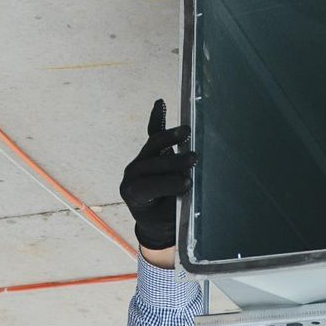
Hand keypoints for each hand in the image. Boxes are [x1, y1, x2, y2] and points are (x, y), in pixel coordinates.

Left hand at [119, 99, 194, 253]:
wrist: (155, 221)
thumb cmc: (166, 221)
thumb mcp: (172, 218)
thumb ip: (178, 202)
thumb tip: (192, 184)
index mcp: (134, 195)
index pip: (147, 186)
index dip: (167, 184)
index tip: (187, 183)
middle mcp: (131, 176)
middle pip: (151, 163)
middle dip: (174, 161)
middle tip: (194, 160)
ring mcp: (138, 162)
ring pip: (153, 146)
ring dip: (171, 138)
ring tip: (187, 133)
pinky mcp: (148, 153)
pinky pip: (152, 133)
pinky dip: (158, 119)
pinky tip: (160, 104)